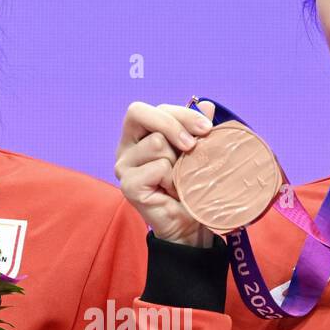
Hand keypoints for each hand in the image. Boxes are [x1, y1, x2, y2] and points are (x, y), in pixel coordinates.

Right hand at [115, 98, 217, 246]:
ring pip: (156, 143)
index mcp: (138, 135)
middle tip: (194, 146)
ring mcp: (123, 167)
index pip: (152, 109)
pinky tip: (172, 192)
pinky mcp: (128, 185)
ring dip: (177, 162)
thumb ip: (197, 128)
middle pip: (141, 113)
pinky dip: (173, 180)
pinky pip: (158, 168)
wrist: (191, 225)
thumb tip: (206, 104)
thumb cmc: (190, 186)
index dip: (180, 113)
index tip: (206, 129)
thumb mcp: (196, 151)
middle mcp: (125, 148)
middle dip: (174, 124)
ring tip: (179, 179)